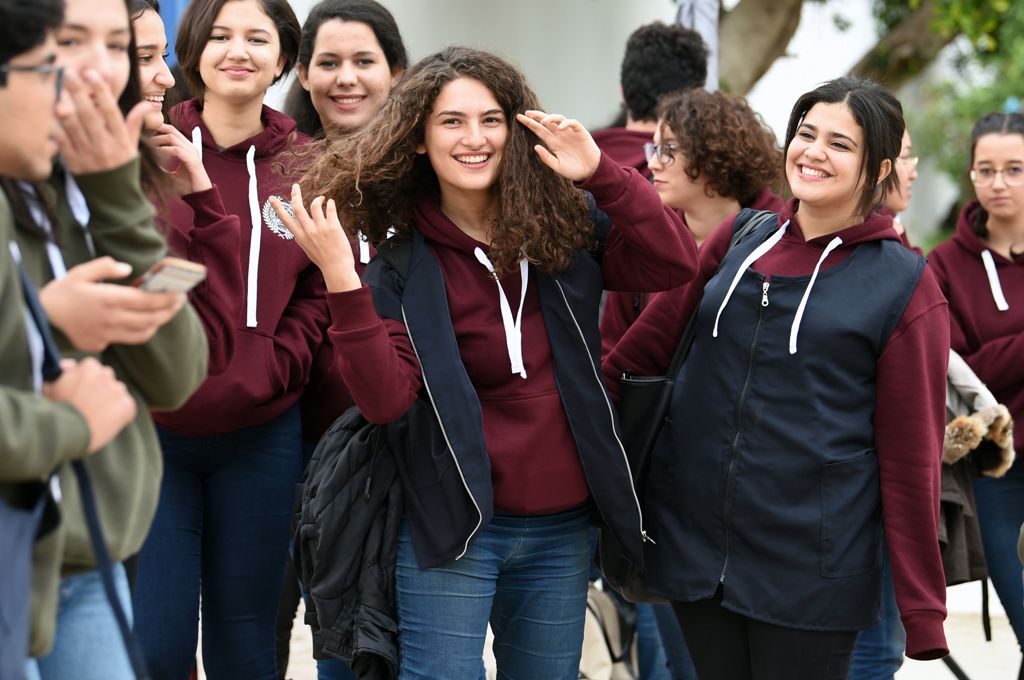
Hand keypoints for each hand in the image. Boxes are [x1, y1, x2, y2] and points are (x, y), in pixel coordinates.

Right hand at [39, 256, 185, 351]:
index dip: (167, 298)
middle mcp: (111, 319)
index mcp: (108, 299)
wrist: (40, 318)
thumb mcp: (80, 272)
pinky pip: (127, 340)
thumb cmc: (62, 293)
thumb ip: (105, 267)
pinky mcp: (100, 344)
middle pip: (151, 319)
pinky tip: (145, 324)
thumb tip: (127, 269)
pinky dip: (141, 332)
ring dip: (158, 323)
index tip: (181, 294)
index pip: (147, 300)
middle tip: (179, 303)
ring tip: (166, 313)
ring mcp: (107, 334)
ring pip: (143, 333)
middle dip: (169, 311)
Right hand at [43, 358, 136, 452]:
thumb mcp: (49, 387)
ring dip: (111, 402)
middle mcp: (106, 374)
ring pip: (118, 393)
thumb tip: (69, 365)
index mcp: (88, 366)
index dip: (86, 383)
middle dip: (99, 390)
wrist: (66, 433)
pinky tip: (106, 424)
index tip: (79, 394)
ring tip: (95, 417)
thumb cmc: (53, 411)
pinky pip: (127, 408)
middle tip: (88, 406)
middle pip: (107, 380)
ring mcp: (118, 390)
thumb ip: (61, 372)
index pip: (92, 370)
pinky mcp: (127, 405)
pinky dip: (121, 416)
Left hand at [54, 69, 147, 174]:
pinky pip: (62, 144)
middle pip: (90, 116)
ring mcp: (89, 155)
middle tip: (69, 74)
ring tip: (58, 94)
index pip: (111, 112)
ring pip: (74, 129)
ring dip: (65, 110)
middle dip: (79, 93)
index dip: (102, 93)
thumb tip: (147, 105)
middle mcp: (105, 146)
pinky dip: (56, 131)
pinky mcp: (75, 164)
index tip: (93, 74)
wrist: (115, 199)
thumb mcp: (133, 146)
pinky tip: (50, 117)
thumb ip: (135, 123)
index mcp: (120, 140)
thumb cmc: (123, 168)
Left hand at [150, 123, 212, 194]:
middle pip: (171, 130)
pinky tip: (156, 153)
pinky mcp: (193, 161)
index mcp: (186, 148)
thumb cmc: (187, 186)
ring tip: (147, 144)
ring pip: (172, 137)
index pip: (171, 131)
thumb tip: (147, 162)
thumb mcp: (171, 174)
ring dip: (158, 140)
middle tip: (142, 135)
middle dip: (155, 130)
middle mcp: (190, 147)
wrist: (200, 197)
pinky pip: (176, 150)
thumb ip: (163, 166)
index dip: (157, 129)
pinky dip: (165, 150)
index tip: (143, 133)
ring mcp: (192, 153)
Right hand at [270, 184, 361, 292]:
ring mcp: (320, 229)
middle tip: (295, 186)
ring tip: (322, 198)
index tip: (272, 199)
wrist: (337, 269)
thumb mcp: (307, 250)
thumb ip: (302, 239)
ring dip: (318, 199)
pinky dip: (330, 203)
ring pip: (314, 205)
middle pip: (297, 208)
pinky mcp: (333, 227)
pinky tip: (330, 203)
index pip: (285, 219)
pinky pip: (330, 209)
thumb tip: (297, 233)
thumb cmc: (323, 260)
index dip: (278, 208)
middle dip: (295, 194)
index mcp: (300, 237)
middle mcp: (308, 231)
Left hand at [516, 110, 600, 181]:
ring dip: (551, 118)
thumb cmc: (573, 170)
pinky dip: (566, 123)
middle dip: (537, 116)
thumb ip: (546, 158)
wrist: (590, 172)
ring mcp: (569, 132)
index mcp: (552, 142)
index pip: (539, 130)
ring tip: (543, 121)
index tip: (519, 118)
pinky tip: (560, 128)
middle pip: (547, 121)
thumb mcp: (557, 166)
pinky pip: (572, 123)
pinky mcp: (580, 132)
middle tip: (527, 113)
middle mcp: (560, 135)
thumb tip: (535, 147)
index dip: (530, 123)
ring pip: (558, 119)